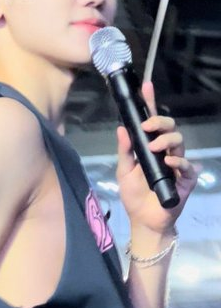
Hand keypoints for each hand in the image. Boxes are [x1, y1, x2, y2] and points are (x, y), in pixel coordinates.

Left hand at [116, 81, 197, 235]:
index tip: (146, 86)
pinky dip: (178, 160)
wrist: (144, 220)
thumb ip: (124, 151)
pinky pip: (186, 164)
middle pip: (170, 127)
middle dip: (160, 121)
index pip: (152, 122)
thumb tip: (121, 128)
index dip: (151, 103)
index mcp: (150, 147)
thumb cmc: (134, 196)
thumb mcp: (124, 172)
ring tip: (154, 147)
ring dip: (166, 140)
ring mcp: (177, 164)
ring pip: (179, 141)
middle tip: (147, 126)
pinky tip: (168, 161)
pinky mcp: (185, 179)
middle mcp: (166, 152)